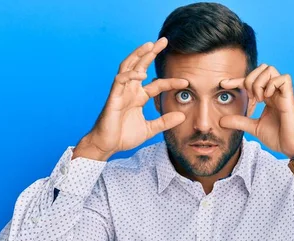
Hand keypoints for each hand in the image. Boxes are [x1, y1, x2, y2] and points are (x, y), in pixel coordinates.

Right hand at [73, 37, 188, 159]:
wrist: (107, 145)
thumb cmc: (123, 136)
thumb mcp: (149, 129)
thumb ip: (164, 122)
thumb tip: (182, 116)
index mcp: (138, 97)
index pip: (157, 85)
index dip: (171, 82)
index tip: (186, 82)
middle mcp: (130, 91)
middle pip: (140, 66)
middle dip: (151, 53)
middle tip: (164, 40)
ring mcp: (121, 92)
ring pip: (128, 67)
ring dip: (138, 55)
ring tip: (149, 45)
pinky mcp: (113, 98)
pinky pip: (119, 81)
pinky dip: (129, 75)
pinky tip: (140, 73)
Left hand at [219, 64, 293, 158]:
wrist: (292, 147)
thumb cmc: (278, 137)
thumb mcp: (253, 128)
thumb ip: (239, 121)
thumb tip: (221, 121)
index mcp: (267, 97)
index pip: (251, 81)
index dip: (236, 80)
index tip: (223, 84)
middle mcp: (275, 91)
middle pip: (262, 68)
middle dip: (250, 79)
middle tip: (250, 98)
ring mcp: (283, 92)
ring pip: (270, 69)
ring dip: (259, 82)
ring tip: (259, 99)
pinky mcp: (290, 96)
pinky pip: (283, 78)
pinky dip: (272, 85)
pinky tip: (267, 98)